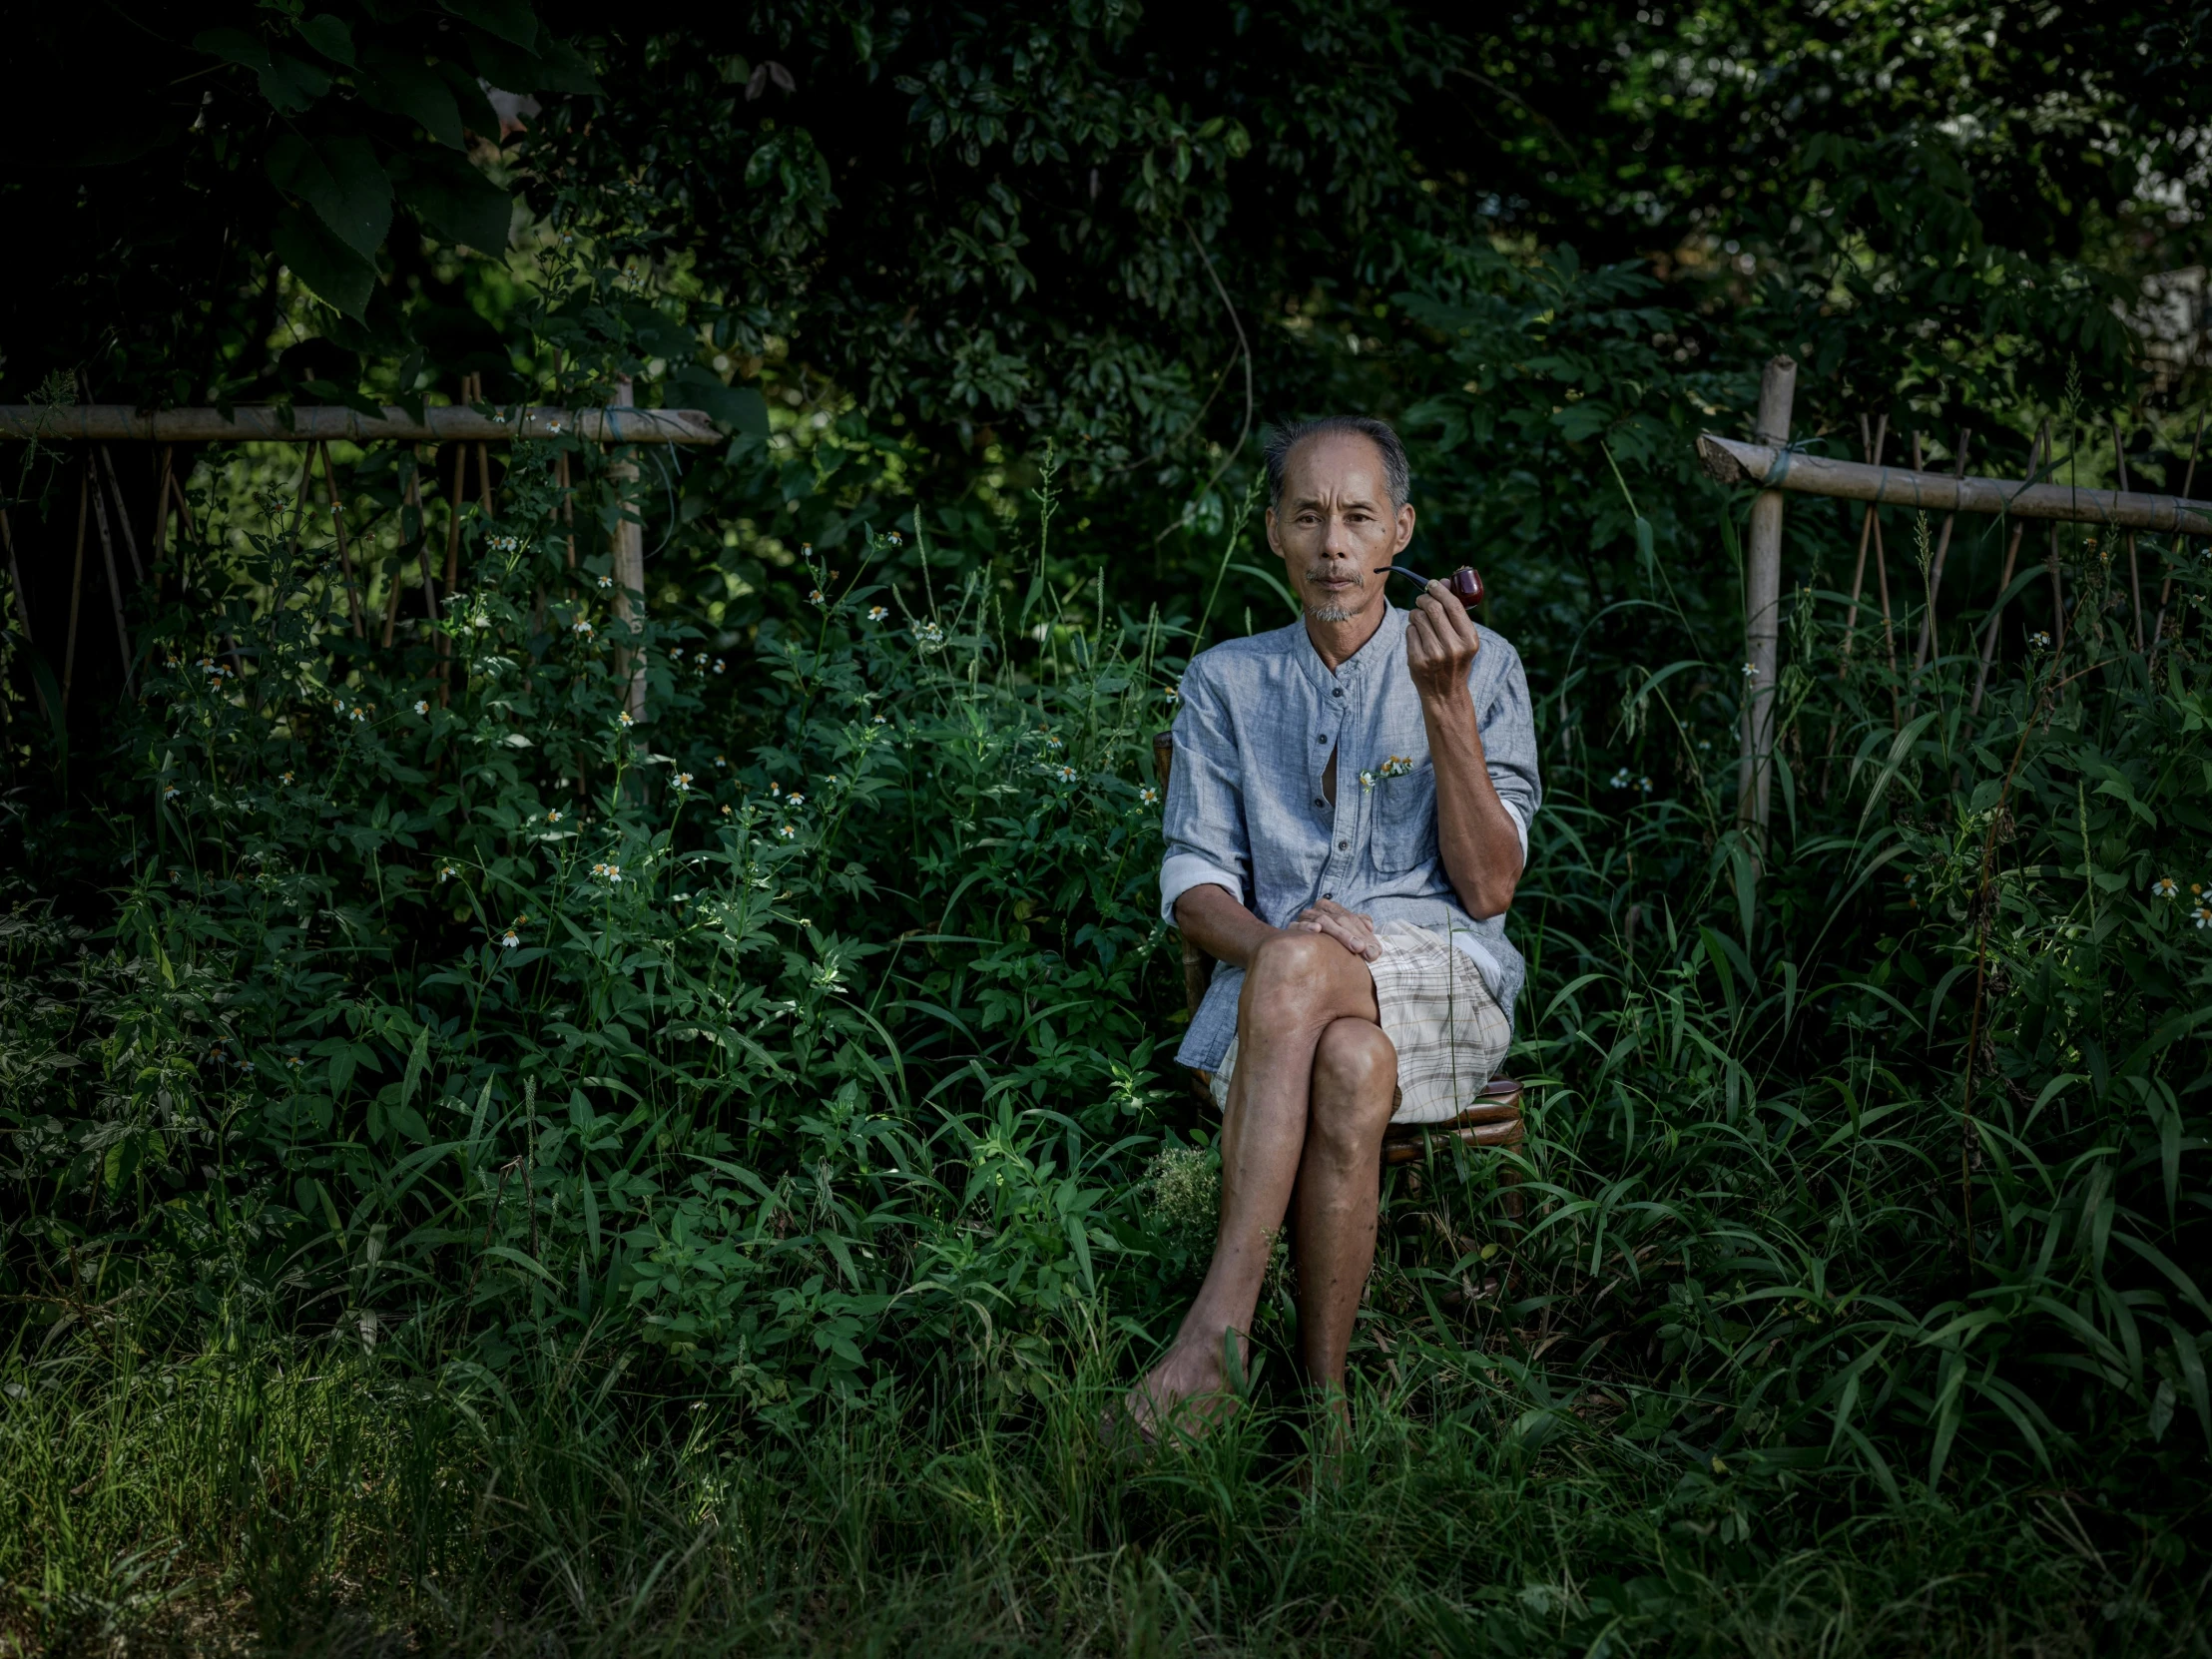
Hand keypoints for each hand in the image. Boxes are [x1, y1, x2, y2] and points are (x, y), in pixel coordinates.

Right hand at [1291, 898, 1380, 960]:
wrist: (1297, 950)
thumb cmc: (1328, 942)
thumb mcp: (1347, 934)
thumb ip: (1361, 931)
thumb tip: (1371, 930)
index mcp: (1332, 909)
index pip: (1351, 918)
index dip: (1364, 934)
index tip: (1375, 950)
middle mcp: (1318, 910)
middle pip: (1339, 919)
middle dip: (1355, 935)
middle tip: (1366, 950)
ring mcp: (1304, 918)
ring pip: (1323, 921)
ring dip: (1340, 933)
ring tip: (1355, 946)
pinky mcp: (1292, 928)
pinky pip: (1297, 926)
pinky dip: (1307, 926)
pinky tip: (1317, 930)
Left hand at [1405, 578, 1479, 700]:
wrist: (1445, 693)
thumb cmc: (1455, 659)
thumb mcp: (1464, 639)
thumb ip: (1455, 612)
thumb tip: (1443, 581)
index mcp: (1470, 639)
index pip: (1453, 605)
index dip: (1440, 590)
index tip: (1433, 583)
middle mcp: (1453, 647)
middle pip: (1433, 608)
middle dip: (1424, 599)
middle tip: (1422, 599)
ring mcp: (1433, 654)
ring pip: (1418, 617)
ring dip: (1417, 614)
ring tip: (1421, 620)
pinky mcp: (1417, 660)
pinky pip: (1410, 631)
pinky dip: (1412, 629)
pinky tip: (1419, 637)